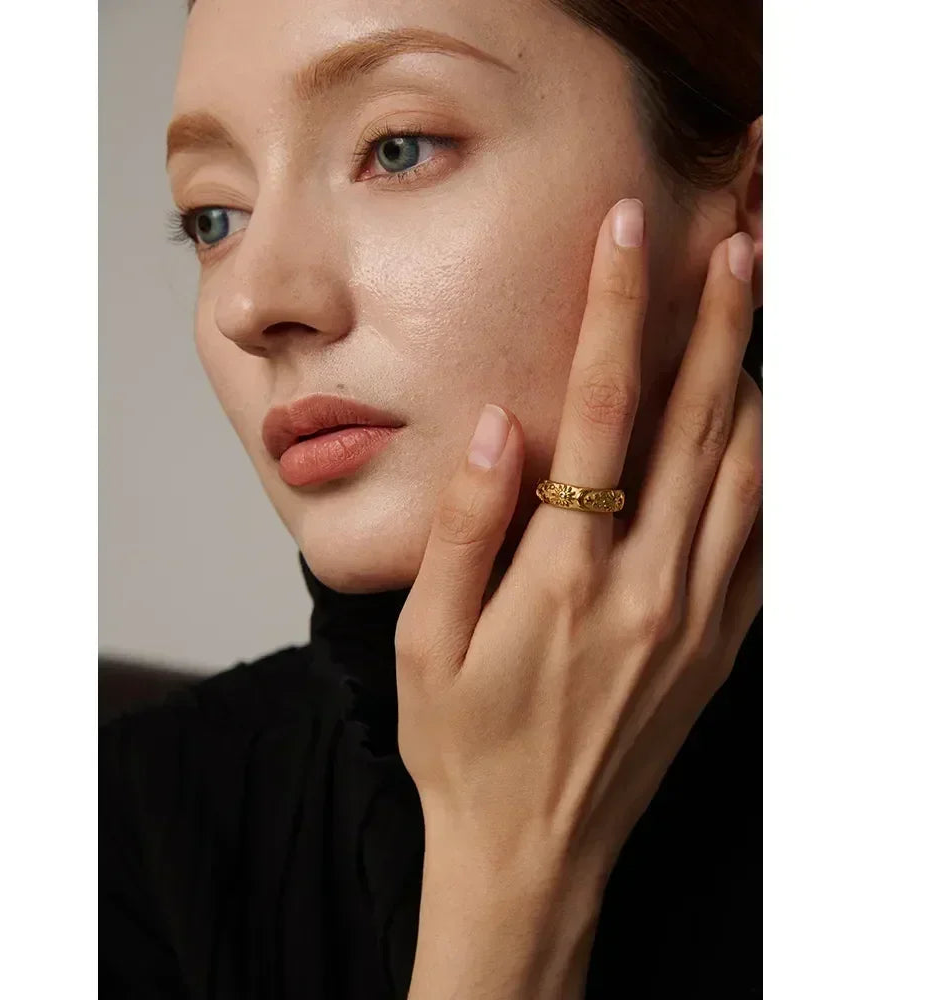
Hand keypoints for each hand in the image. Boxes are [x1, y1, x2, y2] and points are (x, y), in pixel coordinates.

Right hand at [394, 198, 761, 907]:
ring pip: (751, 474)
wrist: (532, 855)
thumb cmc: (464, 747)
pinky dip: (776, 468)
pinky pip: (767, 539)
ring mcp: (696, 617)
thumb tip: (498, 430)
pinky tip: (771, 423)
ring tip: (762, 312)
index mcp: (564, 579)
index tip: (628, 235)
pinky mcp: (720, 645)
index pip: (599, 411)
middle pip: (697, 425)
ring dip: (757, 383)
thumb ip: (466, 530)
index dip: (614, 312)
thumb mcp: (426, 643)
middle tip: (738, 242)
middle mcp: (646, 587)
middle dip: (718, 321)